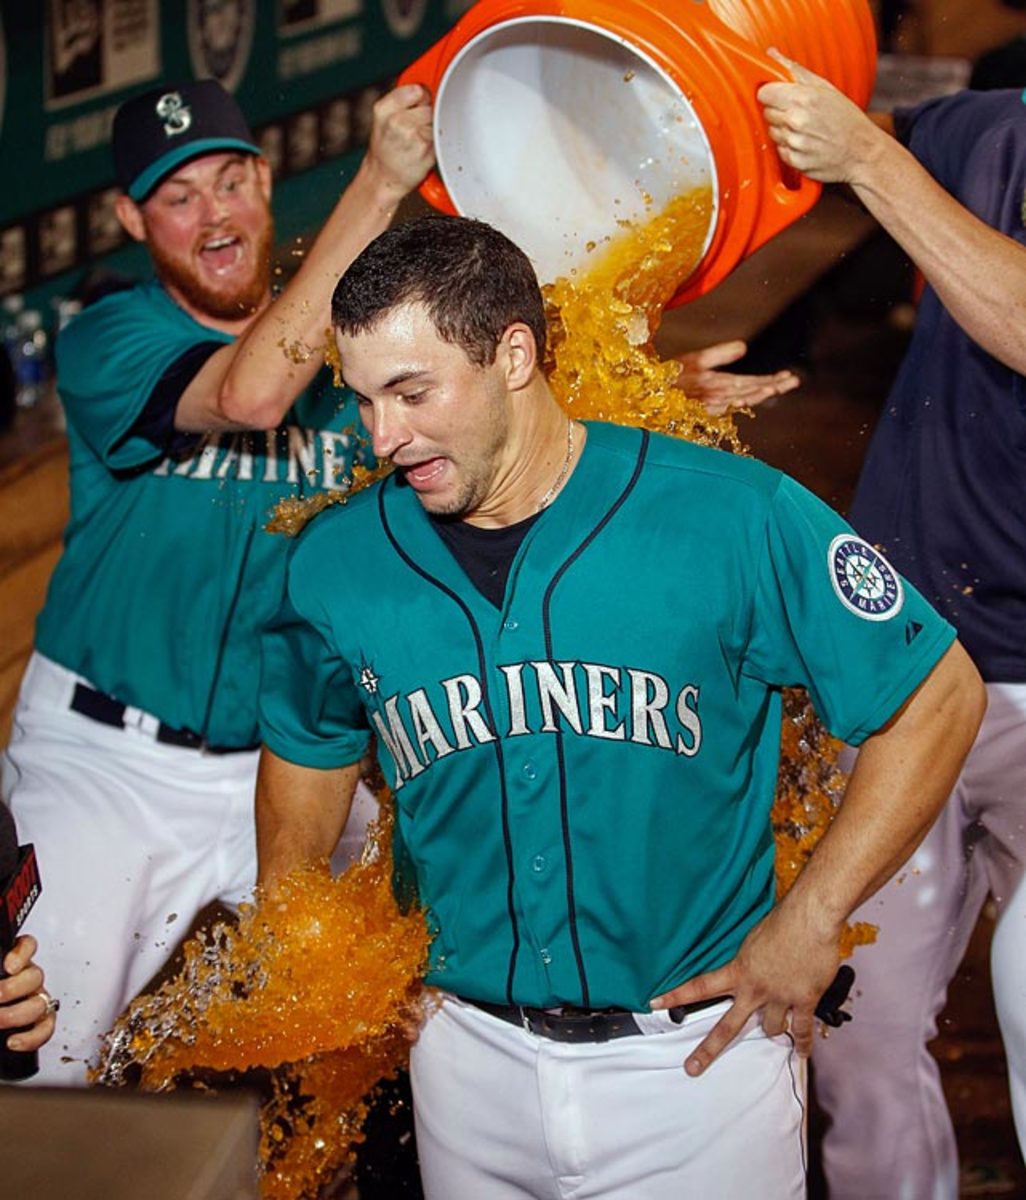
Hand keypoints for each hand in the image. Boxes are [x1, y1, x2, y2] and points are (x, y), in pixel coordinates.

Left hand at [0, 935, 56, 1052]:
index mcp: (13, 965)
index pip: (26, 945)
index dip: (22, 953)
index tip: (8, 966)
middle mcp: (27, 980)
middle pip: (35, 976)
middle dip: (12, 989)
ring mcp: (36, 1000)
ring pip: (40, 1003)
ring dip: (15, 1015)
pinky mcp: (40, 1023)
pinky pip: (45, 1029)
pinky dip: (31, 1037)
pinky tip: (12, 1042)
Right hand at [366, 83, 435, 196]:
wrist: (383, 179)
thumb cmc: (386, 148)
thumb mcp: (383, 117)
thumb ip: (402, 99)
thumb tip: (430, 86)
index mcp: (384, 109)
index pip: (417, 89)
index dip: (422, 97)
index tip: (419, 106)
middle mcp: (397, 121)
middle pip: (430, 105)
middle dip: (427, 116)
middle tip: (416, 129)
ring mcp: (413, 136)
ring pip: (437, 121)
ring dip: (432, 130)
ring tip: (418, 141)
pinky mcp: (427, 150)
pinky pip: (440, 137)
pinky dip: (436, 143)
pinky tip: (423, 150)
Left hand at [650, 907, 840, 1074]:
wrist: (809, 918)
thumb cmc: (782, 921)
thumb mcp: (753, 939)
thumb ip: (747, 960)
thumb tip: (747, 967)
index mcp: (738, 970)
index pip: (699, 986)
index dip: (676, 996)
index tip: (655, 1003)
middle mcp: (755, 988)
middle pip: (727, 1027)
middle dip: (708, 1049)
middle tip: (691, 1067)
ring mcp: (778, 997)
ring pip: (771, 1029)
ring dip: (774, 1029)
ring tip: (777, 1031)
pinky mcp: (803, 1001)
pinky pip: (801, 1030)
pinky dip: (802, 1044)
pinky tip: (800, 1052)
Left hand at [675, 340, 798, 414]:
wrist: (646, 387)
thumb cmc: (671, 376)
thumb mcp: (697, 361)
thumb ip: (720, 354)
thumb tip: (744, 347)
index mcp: (722, 384)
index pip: (753, 383)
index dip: (772, 380)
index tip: (791, 377)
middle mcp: (719, 394)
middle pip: (751, 391)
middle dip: (772, 386)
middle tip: (794, 381)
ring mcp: (708, 400)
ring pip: (738, 397)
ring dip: (757, 393)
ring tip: (776, 387)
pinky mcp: (696, 405)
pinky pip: (718, 403)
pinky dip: (732, 400)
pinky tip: (744, 396)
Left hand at [757, 51, 884, 185]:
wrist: (862, 151)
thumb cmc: (846, 117)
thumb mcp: (825, 87)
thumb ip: (794, 70)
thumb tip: (771, 54)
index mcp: (803, 98)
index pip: (764, 93)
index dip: (770, 93)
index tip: (778, 95)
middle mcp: (796, 121)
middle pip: (767, 112)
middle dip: (779, 111)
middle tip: (799, 113)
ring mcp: (795, 143)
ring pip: (772, 132)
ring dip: (784, 130)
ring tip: (805, 128)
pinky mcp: (794, 161)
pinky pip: (780, 150)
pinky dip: (789, 147)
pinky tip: (806, 142)